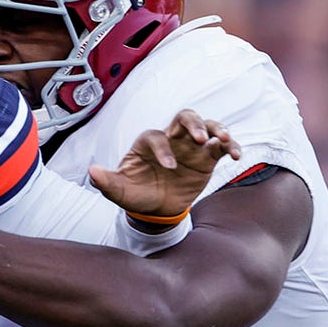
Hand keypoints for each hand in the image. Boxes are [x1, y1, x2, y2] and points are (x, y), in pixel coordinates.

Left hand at [89, 109, 240, 217]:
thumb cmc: (135, 194)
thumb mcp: (119, 191)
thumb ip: (106, 182)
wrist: (156, 209)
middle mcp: (171, 139)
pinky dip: (230, 146)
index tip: (169, 167)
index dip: (163, 148)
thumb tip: (91, 172)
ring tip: (223, 140)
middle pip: (184, 117)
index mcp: (148, 143)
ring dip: (216, 129)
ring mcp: (191, 147)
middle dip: (193, 123)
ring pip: (206, 126)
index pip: (156, 137)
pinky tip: (236, 155)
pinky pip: (221, 146)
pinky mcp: (207, 158)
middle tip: (199, 137)